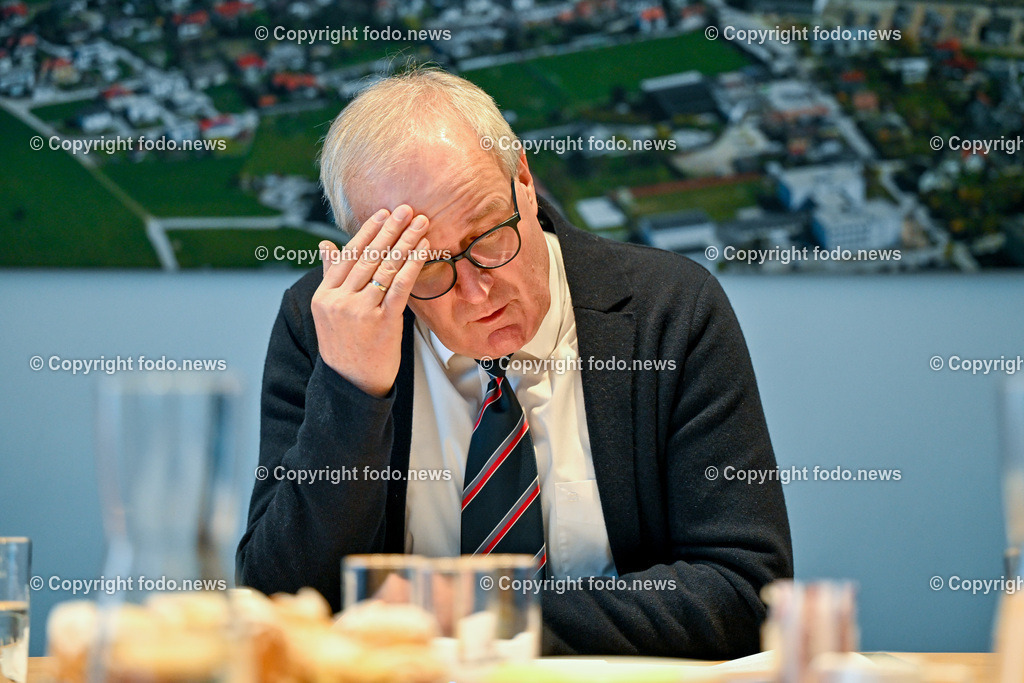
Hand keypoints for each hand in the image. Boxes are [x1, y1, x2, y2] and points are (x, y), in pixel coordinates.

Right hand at [312, 205, 429, 396]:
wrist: (351, 384)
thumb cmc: (345, 347)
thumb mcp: (329, 312)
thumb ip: (331, 277)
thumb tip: (325, 247)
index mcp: (325, 295)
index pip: (348, 255)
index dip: (367, 232)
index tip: (382, 213)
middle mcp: (340, 300)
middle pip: (369, 257)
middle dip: (390, 229)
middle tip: (406, 209)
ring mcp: (360, 311)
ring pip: (386, 267)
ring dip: (406, 241)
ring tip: (420, 223)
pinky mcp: (382, 322)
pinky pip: (400, 286)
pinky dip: (413, 264)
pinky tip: (424, 248)